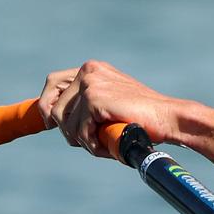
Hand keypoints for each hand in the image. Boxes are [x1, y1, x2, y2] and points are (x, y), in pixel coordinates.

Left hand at [37, 60, 180, 156]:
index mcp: (93, 69)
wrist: (167, 117)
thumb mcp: (111, 103)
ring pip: (65, 123)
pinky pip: (79, 132)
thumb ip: (88, 104)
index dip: (46, 104)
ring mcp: (90, 83)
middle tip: (81, 141)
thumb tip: (54, 119)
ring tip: (104, 143)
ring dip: (82, 140)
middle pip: (51, 105)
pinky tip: (110, 144)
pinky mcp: (94, 98)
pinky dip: (93, 145)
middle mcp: (89, 71)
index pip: (53, 82)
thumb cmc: (143, 116)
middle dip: (63, 127)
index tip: (49, 124)